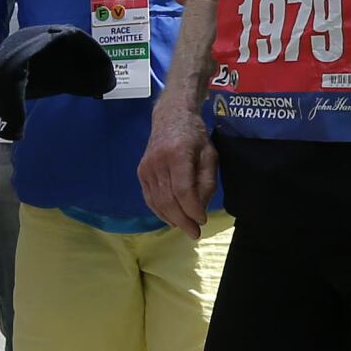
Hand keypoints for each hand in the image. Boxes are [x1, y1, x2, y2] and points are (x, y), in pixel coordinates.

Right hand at [139, 96, 217, 237]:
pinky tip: (171, 219)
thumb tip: (199, 208)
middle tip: (195, 233)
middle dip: (183, 220)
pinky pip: (149, 198)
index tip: (202, 221)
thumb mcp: (210, 155)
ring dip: (172, 219)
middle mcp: (157, 162)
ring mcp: (146, 167)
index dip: (192, 209)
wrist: (171, 116)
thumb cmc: (195, 136)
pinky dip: (160, 212)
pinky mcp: (141, 172)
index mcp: (177, 154)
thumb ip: (206, 181)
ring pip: (157, 202)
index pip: (182, 190)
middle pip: (168, 200)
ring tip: (185, 228)